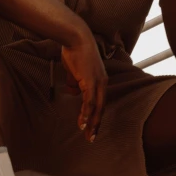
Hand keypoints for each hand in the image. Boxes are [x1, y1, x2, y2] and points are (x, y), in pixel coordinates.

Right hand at [60, 26, 107, 142]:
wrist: (76, 38)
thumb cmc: (74, 51)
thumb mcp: (75, 71)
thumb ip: (75, 82)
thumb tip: (72, 91)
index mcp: (100, 80)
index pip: (100, 101)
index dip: (95, 114)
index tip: (91, 126)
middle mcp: (102, 82)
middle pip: (101, 108)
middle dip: (96, 124)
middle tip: (92, 137)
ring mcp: (98, 82)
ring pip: (96, 108)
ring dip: (91, 122)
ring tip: (87, 135)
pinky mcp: (91, 81)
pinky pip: (89, 102)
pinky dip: (85, 113)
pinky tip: (82, 123)